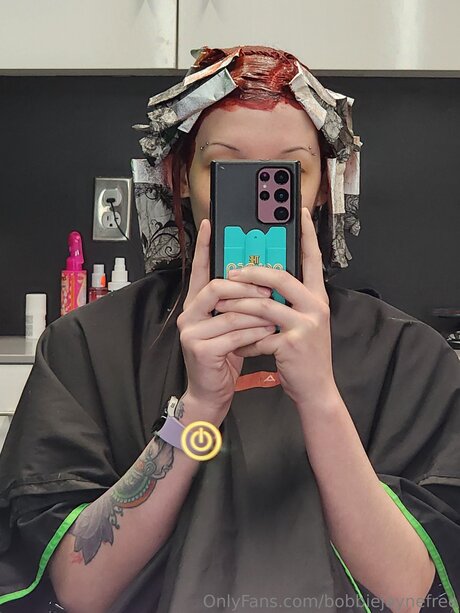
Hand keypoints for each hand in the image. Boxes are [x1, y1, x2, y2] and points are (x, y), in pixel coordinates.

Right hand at [177, 219, 275, 417]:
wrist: (211, 392)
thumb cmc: (225, 356)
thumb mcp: (232, 325)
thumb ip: (238, 304)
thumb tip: (261, 282)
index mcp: (196, 304)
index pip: (199, 270)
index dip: (205, 247)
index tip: (210, 225)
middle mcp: (189, 314)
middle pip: (217, 287)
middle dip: (247, 287)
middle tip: (268, 291)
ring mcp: (191, 331)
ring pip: (230, 312)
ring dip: (258, 314)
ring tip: (276, 317)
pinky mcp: (199, 349)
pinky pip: (233, 334)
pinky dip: (255, 333)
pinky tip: (269, 334)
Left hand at [214, 207, 336, 411]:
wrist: (316, 389)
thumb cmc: (303, 355)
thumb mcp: (302, 324)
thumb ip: (288, 303)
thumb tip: (262, 285)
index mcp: (317, 297)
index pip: (313, 259)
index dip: (308, 235)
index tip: (301, 212)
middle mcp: (316, 306)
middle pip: (280, 277)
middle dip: (250, 274)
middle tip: (229, 274)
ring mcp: (305, 324)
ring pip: (263, 305)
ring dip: (237, 307)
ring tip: (221, 310)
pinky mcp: (293, 343)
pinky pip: (259, 335)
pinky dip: (244, 342)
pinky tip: (237, 349)